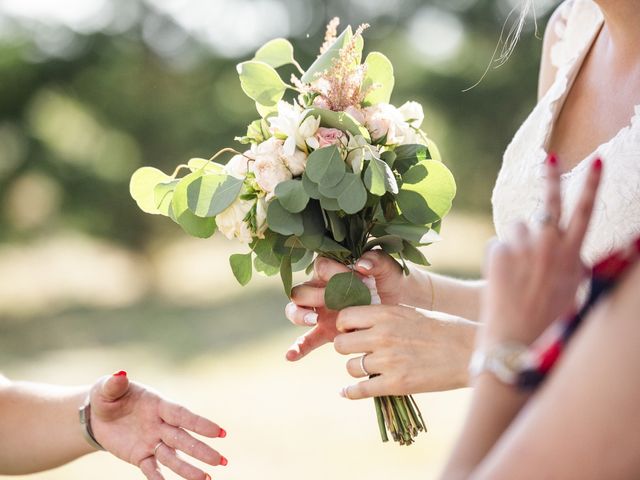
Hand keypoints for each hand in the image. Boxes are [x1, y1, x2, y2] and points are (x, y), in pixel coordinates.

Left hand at [90, 371, 225, 479]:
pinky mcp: (140, 456)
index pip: (182, 415)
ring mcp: (152, 442)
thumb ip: (114, 384)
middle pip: (183, 439)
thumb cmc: (108, 396)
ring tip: (206, 479)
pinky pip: (151, 469)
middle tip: (221, 461)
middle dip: (201, 450)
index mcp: (158, 405)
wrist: (97, 415)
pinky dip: (159, 478)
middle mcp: (159, 425)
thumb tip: (120, 374)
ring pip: (172, 457)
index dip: (200, 424)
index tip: (220, 432)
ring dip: (188, 469)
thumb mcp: (107, 389)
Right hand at [284, 250, 405, 360]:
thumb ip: (377, 261)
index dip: (331, 272)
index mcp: (335, 270)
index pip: (321, 266)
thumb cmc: (395, 281)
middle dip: (311, 295)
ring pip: (296, 311)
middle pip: (301, 289)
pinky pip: (307, 340)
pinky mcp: (326, 332)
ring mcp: (322, 312)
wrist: (404, 306)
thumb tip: (360, 264)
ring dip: (299, 315)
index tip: (350, 279)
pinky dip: (297, 348)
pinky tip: (291, 356)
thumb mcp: (390, 269)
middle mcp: (323, 289)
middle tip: (329, 301)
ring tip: (313, 320)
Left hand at [332, 304, 476, 398]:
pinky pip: (360, 390)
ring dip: (356, 369)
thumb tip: (360, 324)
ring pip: (350, 367)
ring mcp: (388, 360)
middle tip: (358, 351)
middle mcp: (383, 335)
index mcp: (386, 314)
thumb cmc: (444, 329)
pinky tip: (346, 392)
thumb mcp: (411, 313)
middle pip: (341, 344)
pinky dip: (350, 392)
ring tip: (368, 369)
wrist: (470, 352)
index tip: (351, 332)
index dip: (344, 326)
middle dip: (347, 349)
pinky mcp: (396, 384)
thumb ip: (384, 318)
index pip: (345, 318)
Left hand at [480, 155, 602, 346]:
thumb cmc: (546, 319)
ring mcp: (524, 246)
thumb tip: (575, 254)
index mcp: (573, 255)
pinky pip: (498, 244)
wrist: (516, 340)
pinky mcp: (499, 250)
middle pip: (550, 201)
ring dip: (517, 242)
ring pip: (517, 227)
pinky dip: (500, 257)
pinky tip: (504, 280)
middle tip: (549, 156)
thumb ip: (574, 265)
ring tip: (518, 273)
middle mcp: (551, 245)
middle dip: (552, 175)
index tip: (594, 161)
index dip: (591, 185)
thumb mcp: (573, 291)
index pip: (585, 212)